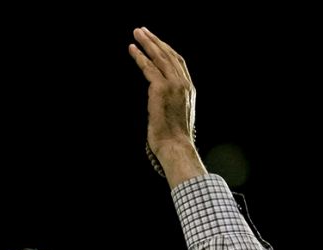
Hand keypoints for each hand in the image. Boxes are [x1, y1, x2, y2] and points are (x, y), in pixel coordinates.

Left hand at [128, 27, 196, 156]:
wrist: (176, 146)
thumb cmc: (174, 138)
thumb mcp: (178, 116)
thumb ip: (173, 102)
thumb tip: (163, 100)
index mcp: (189, 89)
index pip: (179, 62)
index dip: (166, 50)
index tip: (156, 42)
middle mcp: (184, 84)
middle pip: (170, 55)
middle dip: (155, 41)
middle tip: (143, 30)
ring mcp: (174, 85)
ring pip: (160, 57)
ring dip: (147, 43)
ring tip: (137, 33)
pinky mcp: (161, 89)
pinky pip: (149, 68)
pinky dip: (140, 57)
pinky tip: (132, 49)